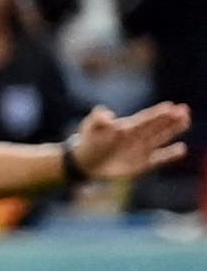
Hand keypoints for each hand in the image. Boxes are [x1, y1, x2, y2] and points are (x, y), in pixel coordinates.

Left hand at [69, 102, 193, 178]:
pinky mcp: (142, 164)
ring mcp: (141, 149)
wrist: (84, 163)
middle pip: (157, 126)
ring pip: (161, 138)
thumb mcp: (89, 127)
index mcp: (127, 127)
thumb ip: (98, 118)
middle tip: (184, 110)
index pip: (145, 118)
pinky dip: (169, 155)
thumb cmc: (87, 142)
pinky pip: (159, 158)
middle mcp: (138, 136)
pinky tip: (181, 149)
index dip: (157, 113)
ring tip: (186, 120)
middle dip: (170, 118)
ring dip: (173, 130)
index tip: (170, 106)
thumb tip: (108, 115)